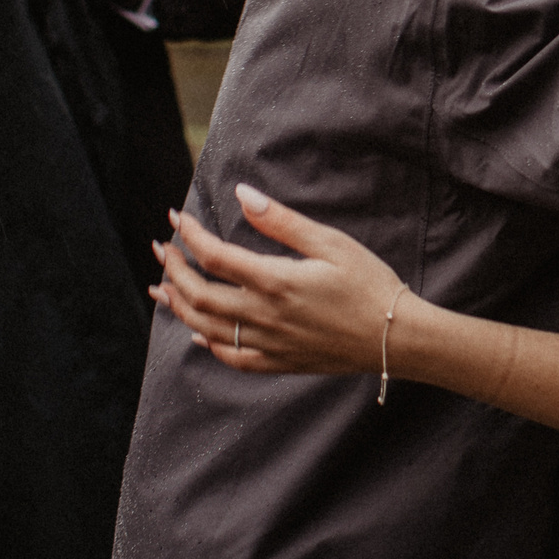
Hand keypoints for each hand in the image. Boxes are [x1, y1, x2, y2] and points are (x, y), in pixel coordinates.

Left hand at [150, 184, 402, 374]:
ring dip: (179, 305)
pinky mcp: (280, 362)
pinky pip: (232, 357)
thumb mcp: (331, 243)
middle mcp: (264, 316)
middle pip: (199, 295)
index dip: (189, 236)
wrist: (396, 337)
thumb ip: (281, 221)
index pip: (214, 257)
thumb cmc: (369, 283)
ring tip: (162, 287)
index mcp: (275, 281)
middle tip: (162, 250)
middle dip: (173, 270)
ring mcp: (269, 343)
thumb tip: (242, 195)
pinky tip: (198, 332)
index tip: (176, 218)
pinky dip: (208, 343)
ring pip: (206, 327)